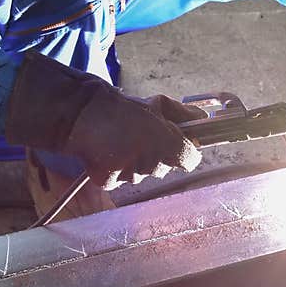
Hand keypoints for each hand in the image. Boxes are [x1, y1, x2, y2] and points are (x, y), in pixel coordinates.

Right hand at [5, 52, 204, 189]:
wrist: (82, 115)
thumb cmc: (122, 108)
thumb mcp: (158, 104)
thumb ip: (184, 114)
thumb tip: (203, 118)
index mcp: (166, 143)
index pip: (190, 160)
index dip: (186, 152)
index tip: (180, 145)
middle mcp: (150, 163)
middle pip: (164, 168)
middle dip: (158, 154)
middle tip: (144, 137)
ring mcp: (129, 174)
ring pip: (142, 174)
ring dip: (137, 162)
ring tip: (123, 142)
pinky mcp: (109, 181)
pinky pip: (121, 180)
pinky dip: (117, 169)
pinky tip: (110, 152)